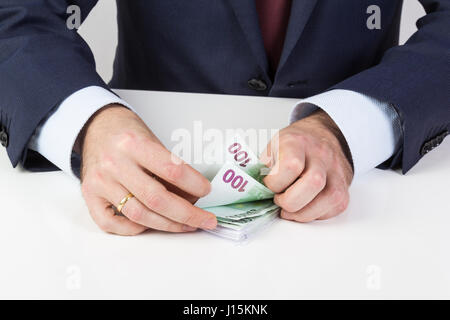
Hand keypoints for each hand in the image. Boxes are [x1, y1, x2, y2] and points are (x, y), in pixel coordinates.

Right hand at [79, 104, 216, 234]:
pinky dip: (134, 229)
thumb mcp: (152, 141)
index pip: (171, 170)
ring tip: (187, 225)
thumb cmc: (127, 134)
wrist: (95, 127)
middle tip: (206, 220)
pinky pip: (111, 223)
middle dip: (187, 214)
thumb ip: (169, 168)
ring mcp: (100, 182)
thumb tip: (193, 197)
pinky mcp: (90, 196)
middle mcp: (114, 163)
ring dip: (168, 224)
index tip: (207, 191)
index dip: (194, 185)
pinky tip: (150, 225)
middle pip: (157, 199)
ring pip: (138, 215)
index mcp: (133, 144)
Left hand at [261, 110, 352, 221]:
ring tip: (290, 209)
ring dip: (304, 212)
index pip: (291, 166)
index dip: (275, 183)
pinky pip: (335, 205)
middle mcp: (320, 154)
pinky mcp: (344, 185)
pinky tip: (305, 208)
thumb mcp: (271, 147)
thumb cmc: (292, 146)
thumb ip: (263, 167)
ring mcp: (335, 170)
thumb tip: (252, 191)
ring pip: (329, 198)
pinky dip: (317, 213)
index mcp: (296, 142)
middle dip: (291, 201)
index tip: (269, 185)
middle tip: (279, 200)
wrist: (320, 135)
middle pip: (313, 183)